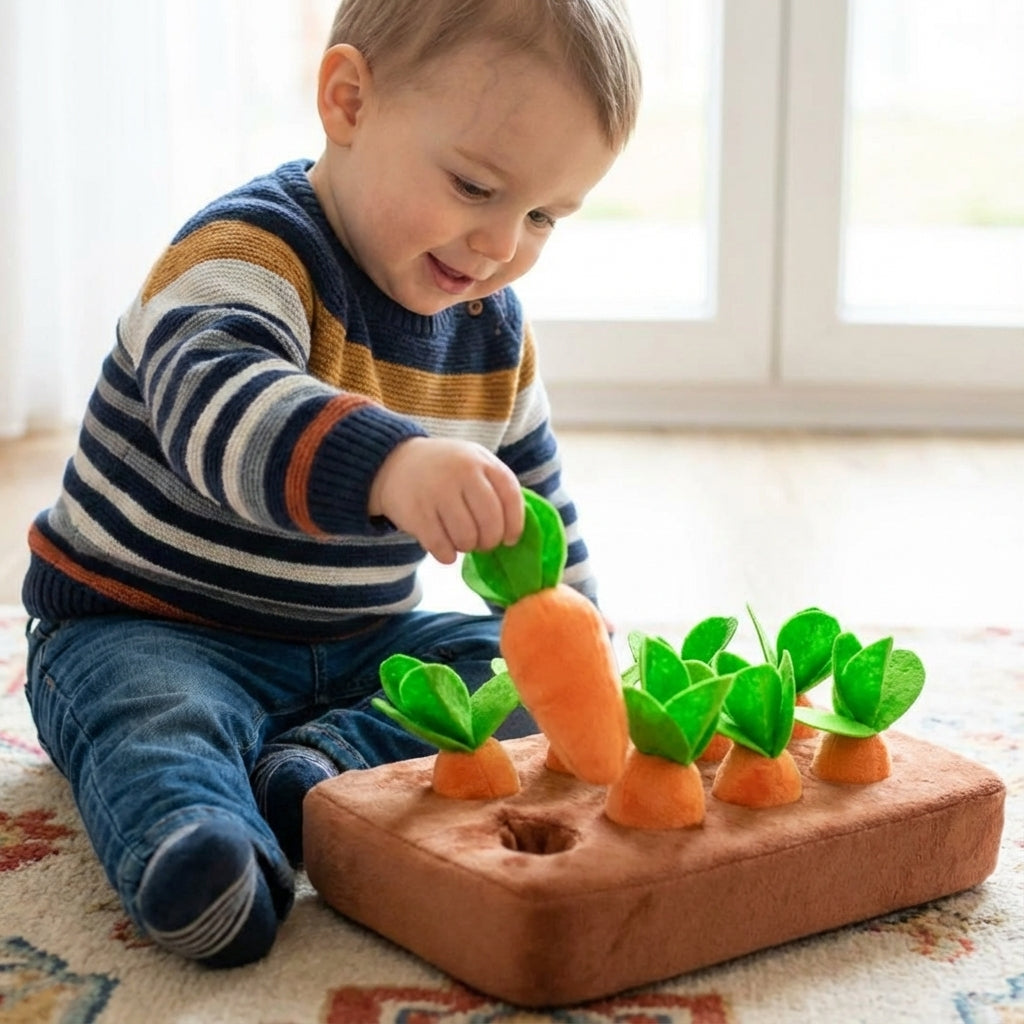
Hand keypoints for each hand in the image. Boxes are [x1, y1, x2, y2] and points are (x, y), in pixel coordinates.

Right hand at [368, 437, 524, 563]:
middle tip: (483, 544)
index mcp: (481, 461)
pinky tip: (445, 549)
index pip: (510, 497)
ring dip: (466, 547)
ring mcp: (437, 491)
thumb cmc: (444, 469)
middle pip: (490, 522)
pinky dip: (447, 555)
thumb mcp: (473, 463)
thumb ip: (495, 488)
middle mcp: (461, 473)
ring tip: (461, 540)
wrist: (392, 462)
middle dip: (490, 541)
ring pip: (466, 538)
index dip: (514, 524)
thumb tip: (513, 531)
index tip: (509, 539)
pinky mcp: (416, 512)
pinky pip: (441, 547)